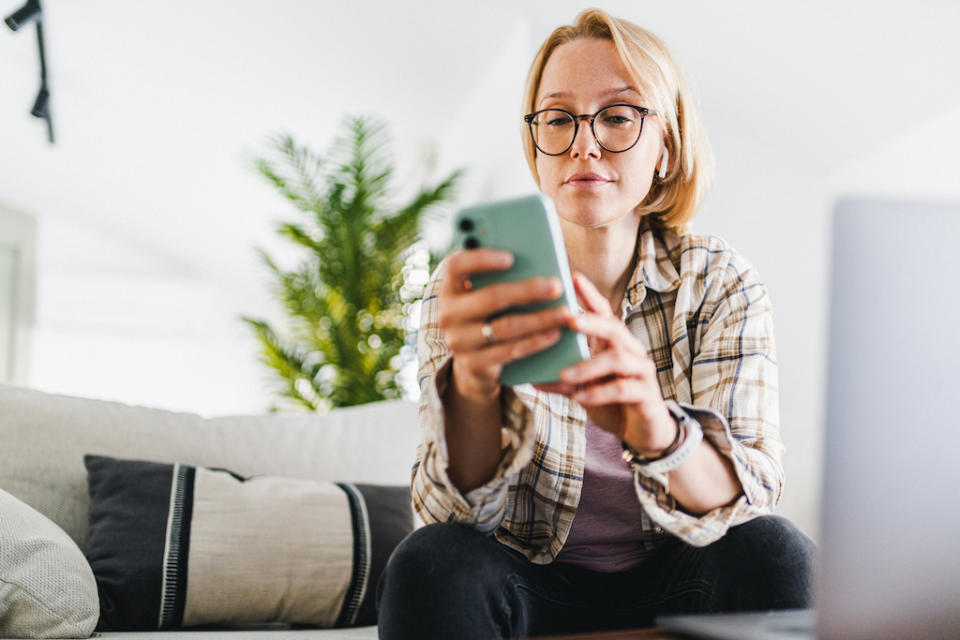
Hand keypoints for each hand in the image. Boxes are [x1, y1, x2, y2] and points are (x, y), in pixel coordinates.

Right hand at [438, 249, 572, 400]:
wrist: (475, 361)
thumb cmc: (491, 314)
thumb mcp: (488, 293)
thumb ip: (504, 277)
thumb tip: (542, 260)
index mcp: (450, 288)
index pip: (456, 266)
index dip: (481, 259)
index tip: (511, 257)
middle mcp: (448, 314)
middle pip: (490, 297)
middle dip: (527, 290)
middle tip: (556, 286)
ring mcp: (458, 341)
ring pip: (505, 327)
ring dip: (539, 319)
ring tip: (565, 312)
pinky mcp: (473, 364)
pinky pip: (509, 351)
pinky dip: (535, 341)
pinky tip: (555, 333)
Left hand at [534, 272, 676, 454]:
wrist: (641, 432)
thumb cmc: (610, 401)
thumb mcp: (582, 387)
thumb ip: (562, 376)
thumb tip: (528, 373)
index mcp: (613, 342)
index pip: (603, 312)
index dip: (589, 295)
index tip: (572, 277)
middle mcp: (630, 350)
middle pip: (613, 328)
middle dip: (590, 322)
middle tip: (567, 321)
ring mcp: (641, 371)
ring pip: (618, 359)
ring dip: (588, 365)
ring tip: (564, 374)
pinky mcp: (647, 394)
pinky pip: (623, 389)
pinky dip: (599, 392)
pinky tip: (580, 398)